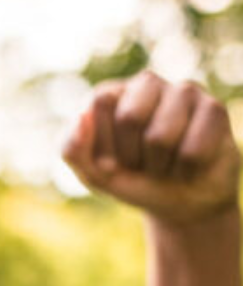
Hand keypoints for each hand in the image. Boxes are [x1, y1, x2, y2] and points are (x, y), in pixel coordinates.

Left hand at [63, 72, 240, 224]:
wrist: (177, 202)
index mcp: (109, 93)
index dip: (102, 145)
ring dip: (159, 165)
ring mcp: (182, 91)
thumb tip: (82, 115)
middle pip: (129, 117)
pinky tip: (188, 164)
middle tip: (139, 163)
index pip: (98, 105)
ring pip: (160, 136)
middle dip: (131, 156)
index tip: (110, 160)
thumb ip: (72, 148)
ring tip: (164, 162)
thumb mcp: (91, 173)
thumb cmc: (130, 180)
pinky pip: (192, 149)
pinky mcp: (213, 108)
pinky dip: (186, 169)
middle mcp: (146, 83)